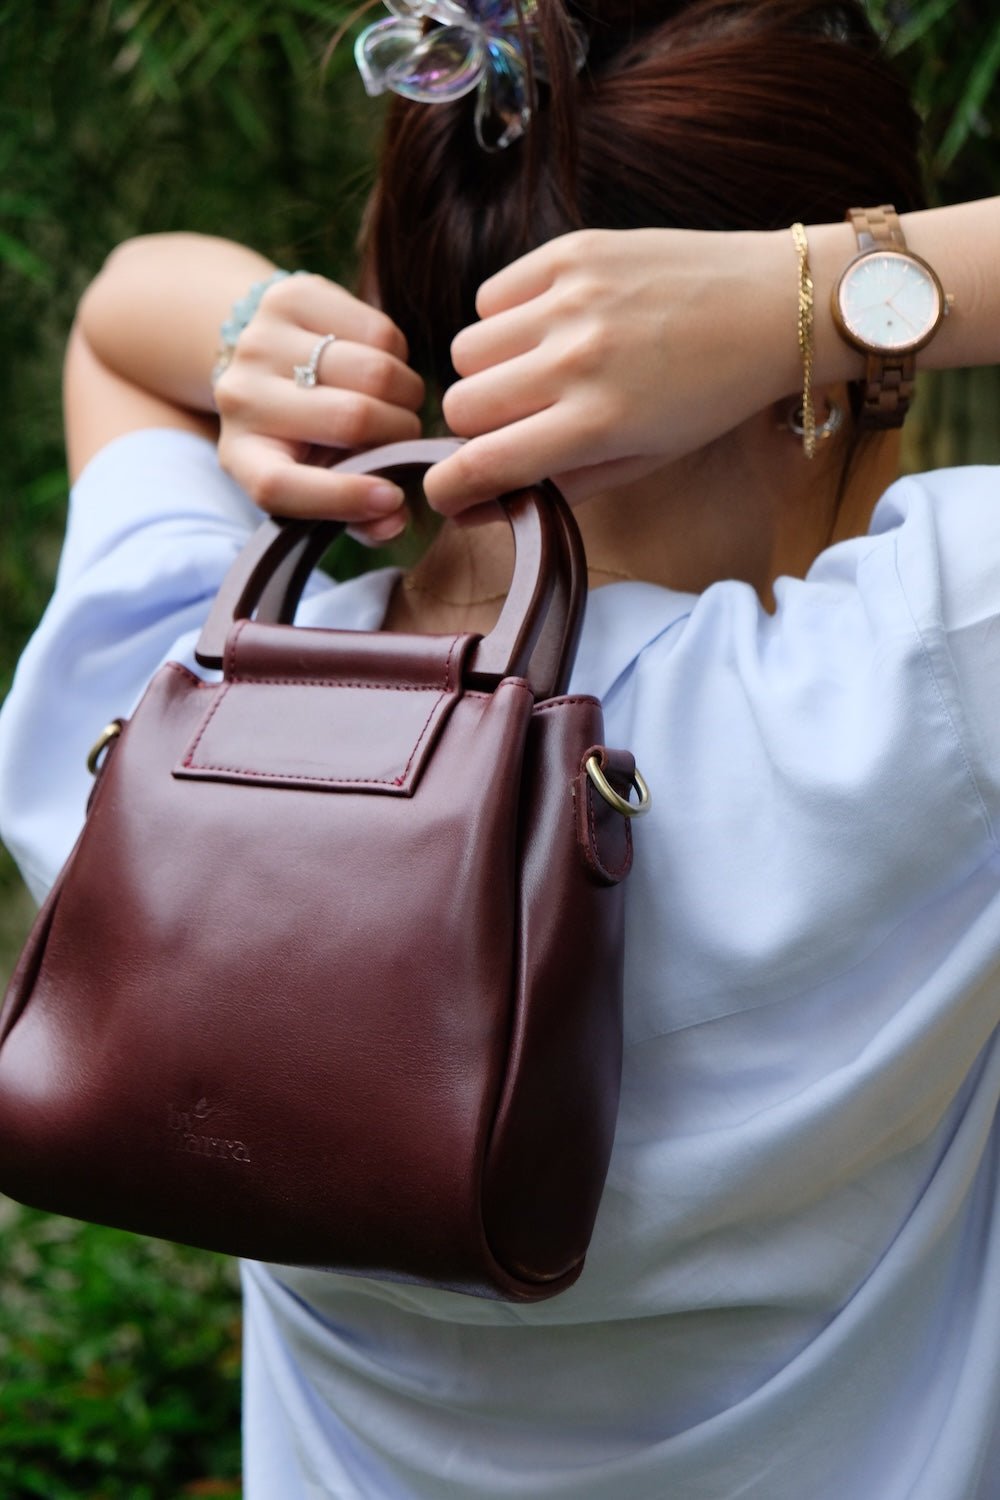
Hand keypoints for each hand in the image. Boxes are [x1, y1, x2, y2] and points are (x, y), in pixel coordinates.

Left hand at [214, 274, 425, 541]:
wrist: (263, 354)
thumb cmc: (306, 439)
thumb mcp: (320, 483)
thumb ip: (358, 517)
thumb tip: (394, 520)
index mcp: (242, 458)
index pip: (280, 486)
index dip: (341, 497)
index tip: (394, 499)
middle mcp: (240, 398)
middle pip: (351, 419)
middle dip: (402, 433)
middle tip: (408, 437)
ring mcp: (261, 340)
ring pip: (375, 371)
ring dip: (408, 394)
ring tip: (400, 403)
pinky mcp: (291, 296)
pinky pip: (379, 330)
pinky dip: (399, 354)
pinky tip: (383, 363)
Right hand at [423, 227, 796, 514]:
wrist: (776, 305)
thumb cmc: (710, 396)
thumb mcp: (643, 460)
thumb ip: (559, 486)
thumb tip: (481, 506)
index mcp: (597, 424)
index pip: (482, 463)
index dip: (448, 488)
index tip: (445, 494)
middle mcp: (576, 360)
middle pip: (462, 405)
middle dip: (476, 427)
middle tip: (514, 425)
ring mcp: (570, 299)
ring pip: (466, 350)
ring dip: (488, 372)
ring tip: (536, 371)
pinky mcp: (572, 251)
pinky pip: (490, 296)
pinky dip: (505, 319)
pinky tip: (548, 327)